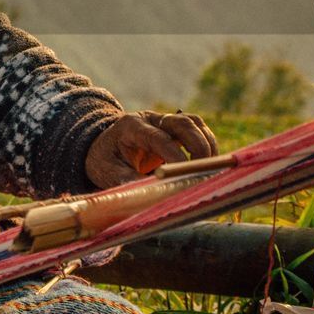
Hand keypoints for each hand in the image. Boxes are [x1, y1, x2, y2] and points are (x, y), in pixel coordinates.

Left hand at [85, 110, 217, 188]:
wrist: (103, 148)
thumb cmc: (105, 161)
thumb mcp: (108, 172)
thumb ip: (129, 182)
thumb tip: (153, 195)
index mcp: (131, 126)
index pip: (159, 138)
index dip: (175, 156)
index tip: (186, 176)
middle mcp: (150, 119)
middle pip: (181, 122)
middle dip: (198, 146)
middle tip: (205, 172)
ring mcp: (164, 121)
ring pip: (193, 122)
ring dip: (206, 144)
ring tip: (211, 169)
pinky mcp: (175, 128)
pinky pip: (198, 128)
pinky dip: (207, 144)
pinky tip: (209, 164)